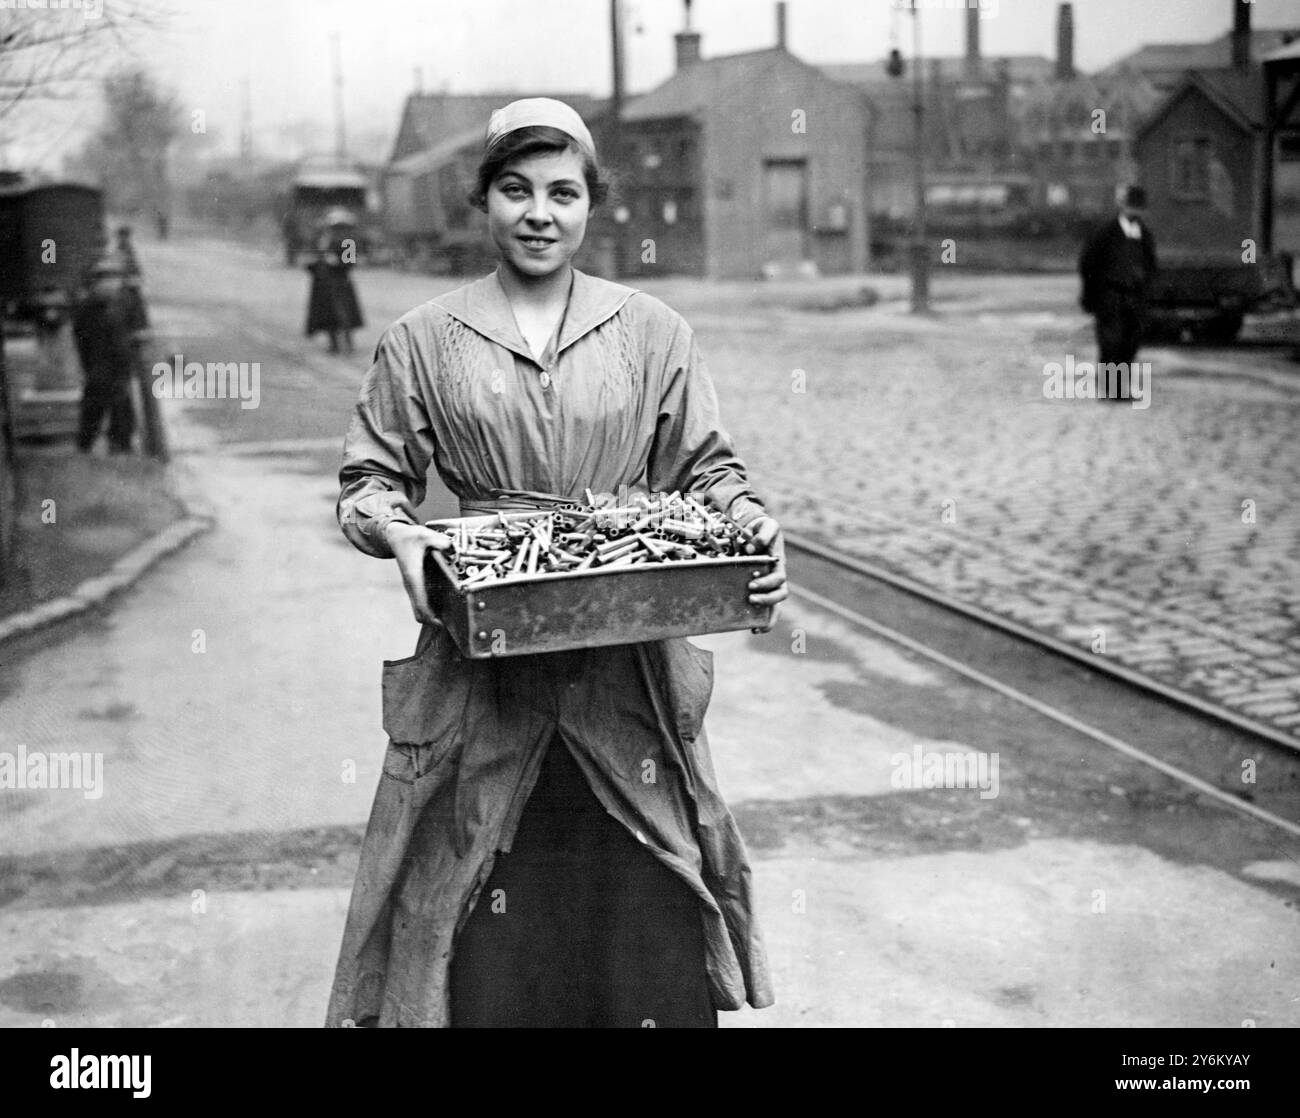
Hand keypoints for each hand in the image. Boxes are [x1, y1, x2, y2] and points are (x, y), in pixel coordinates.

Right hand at [385, 521, 452, 624]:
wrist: (395, 536)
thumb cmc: (409, 536)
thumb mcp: (424, 534)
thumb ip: (439, 540)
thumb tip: (450, 546)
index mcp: (413, 576)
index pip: (420, 603)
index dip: (431, 616)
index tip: (442, 623)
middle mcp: (411, 585)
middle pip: (419, 613)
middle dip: (434, 621)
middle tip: (452, 623)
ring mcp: (412, 587)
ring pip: (419, 611)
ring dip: (432, 617)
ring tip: (451, 618)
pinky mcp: (415, 585)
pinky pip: (421, 604)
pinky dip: (430, 610)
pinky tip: (445, 607)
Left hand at [743, 515, 787, 629]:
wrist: (756, 530)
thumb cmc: (762, 529)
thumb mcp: (767, 525)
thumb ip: (763, 533)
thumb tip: (753, 548)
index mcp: (778, 565)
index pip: (778, 579)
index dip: (767, 583)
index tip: (752, 582)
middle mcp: (776, 578)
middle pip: (780, 595)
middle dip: (766, 599)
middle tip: (750, 597)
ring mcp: (769, 586)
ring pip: (776, 606)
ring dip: (766, 614)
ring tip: (753, 620)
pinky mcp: (760, 591)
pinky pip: (766, 611)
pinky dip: (763, 622)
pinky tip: (753, 629)